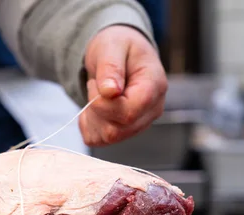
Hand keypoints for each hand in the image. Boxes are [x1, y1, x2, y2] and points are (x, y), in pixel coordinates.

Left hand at [79, 25, 167, 145]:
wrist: (118, 53)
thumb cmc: (118, 45)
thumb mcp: (112, 46)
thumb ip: (111, 67)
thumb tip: (110, 92)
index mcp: (155, 86)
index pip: (129, 112)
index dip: (104, 104)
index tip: (97, 83)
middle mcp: (151, 110)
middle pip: (117, 130)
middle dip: (96, 109)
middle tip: (95, 85)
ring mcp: (138, 124)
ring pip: (107, 137)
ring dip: (91, 117)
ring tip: (96, 93)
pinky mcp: (123, 131)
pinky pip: (98, 140)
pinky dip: (88, 125)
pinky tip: (93, 107)